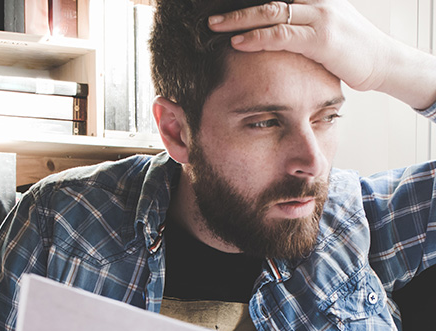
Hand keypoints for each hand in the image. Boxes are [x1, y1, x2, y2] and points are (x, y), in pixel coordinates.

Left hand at [208, 0, 394, 92]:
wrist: (382, 61)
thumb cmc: (350, 48)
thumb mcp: (324, 27)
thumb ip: (301, 21)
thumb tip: (276, 26)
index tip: (226, 3)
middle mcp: (316, 0)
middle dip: (238, 7)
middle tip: (212, 14)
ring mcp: (320, 16)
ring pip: (271, 12)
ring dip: (239, 20)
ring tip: (215, 26)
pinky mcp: (321, 38)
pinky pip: (282, 36)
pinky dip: (258, 38)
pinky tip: (239, 41)